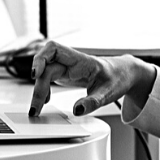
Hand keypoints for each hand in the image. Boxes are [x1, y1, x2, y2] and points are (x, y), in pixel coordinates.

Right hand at [29, 40, 155, 116]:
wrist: (124, 73)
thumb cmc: (117, 78)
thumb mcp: (109, 93)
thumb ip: (93, 102)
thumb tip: (77, 110)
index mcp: (81, 60)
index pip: (54, 49)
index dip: (40, 58)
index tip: (36, 74)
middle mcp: (71, 62)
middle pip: (46, 66)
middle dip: (38, 86)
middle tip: (36, 108)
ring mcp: (66, 68)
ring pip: (44, 72)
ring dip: (38, 88)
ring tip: (38, 107)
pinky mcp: (65, 75)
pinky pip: (48, 78)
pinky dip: (43, 90)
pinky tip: (45, 100)